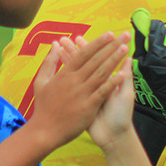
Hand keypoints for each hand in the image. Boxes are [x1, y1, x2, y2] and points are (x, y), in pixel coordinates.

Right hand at [29, 31, 129, 147]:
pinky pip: (102, 92)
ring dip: (114, 60)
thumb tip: (54, 45)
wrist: (44, 132)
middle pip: (96, 60)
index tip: (109, 34)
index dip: (98, 43)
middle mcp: (74, 81)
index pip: (84, 54)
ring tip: (125, 49)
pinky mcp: (88, 107)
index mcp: (65, 74)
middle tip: (124, 35)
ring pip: (101, 73)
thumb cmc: (43, 106)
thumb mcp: (41, 82)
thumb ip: (49, 63)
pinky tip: (122, 74)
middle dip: (111, 46)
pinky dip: (112, 83)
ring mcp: (82, 94)